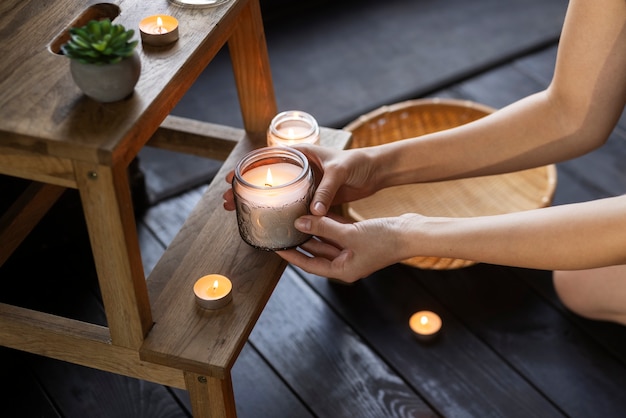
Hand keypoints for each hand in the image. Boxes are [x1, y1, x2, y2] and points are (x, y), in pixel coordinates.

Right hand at [223, 144, 378, 213]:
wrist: (376, 171)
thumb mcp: (339, 172)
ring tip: (238, 210)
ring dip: (260, 203)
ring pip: (278, 194)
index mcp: (302, 154)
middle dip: (245, 188)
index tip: (231, 177)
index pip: (267, 157)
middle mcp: (300, 169)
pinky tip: (267, 220)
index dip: (247, 167)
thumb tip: (313, 213)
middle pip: (267, 179)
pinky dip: (281, 213)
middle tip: (228, 200)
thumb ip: (326, 191)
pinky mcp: (315, 198)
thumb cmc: (358, 162)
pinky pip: (295, 206)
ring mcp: (306, 185)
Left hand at [277, 212, 415, 282]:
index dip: (292, 257)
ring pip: (327, 241)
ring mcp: (354, 252)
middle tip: (282, 230)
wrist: (411, 233)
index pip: (309, 265)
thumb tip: (300, 222)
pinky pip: (338, 233)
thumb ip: (324, 227)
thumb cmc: (384, 239)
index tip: (276, 249)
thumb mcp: (350, 234)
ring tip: (294, 219)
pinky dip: (328, 224)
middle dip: (300, 241)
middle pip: (316, 253)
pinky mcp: (360, 239)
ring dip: (313, 230)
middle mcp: (346, 263)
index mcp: (343, 270)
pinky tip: (316, 213)